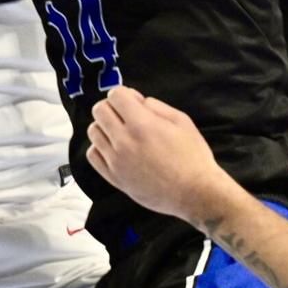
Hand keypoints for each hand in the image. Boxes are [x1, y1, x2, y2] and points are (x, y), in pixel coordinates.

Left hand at [85, 87, 229, 223]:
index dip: (124, 94)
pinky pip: (93, 155)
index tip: (133, 102)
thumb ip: (156, 106)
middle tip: (126, 115)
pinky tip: (114, 149)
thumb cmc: (193, 157)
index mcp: (141, 125)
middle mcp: (124, 141)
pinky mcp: (114, 178)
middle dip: (112, 107)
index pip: (115, 95)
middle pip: (99, 110)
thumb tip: (137, 101)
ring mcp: (116, 161)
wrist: (195, 193)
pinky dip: (100, 148)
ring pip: (93, 131)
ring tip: (120, 133)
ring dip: (105, 127)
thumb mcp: (182, 121)